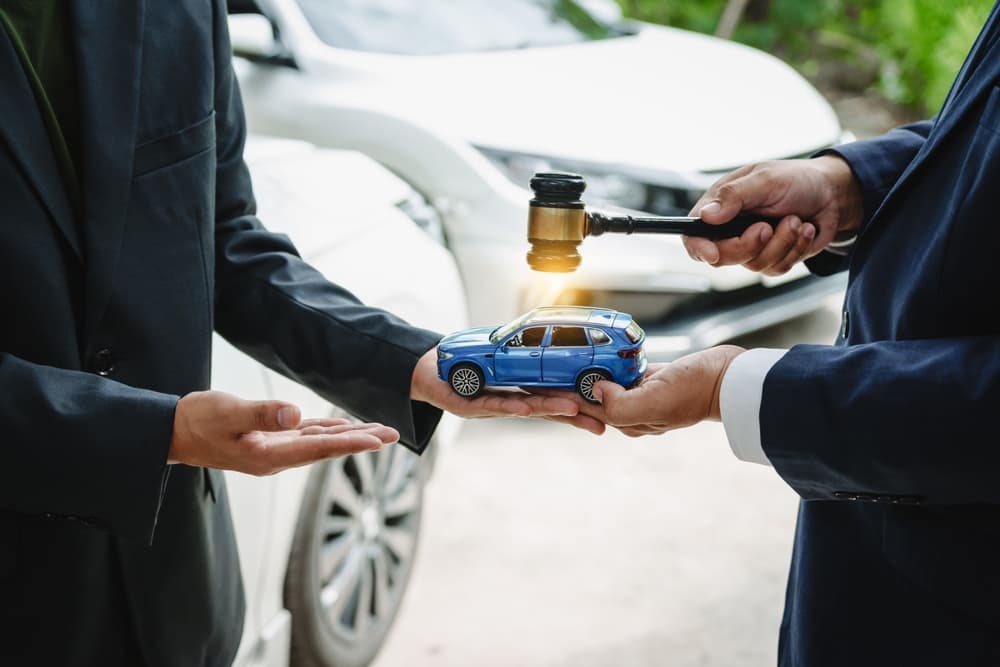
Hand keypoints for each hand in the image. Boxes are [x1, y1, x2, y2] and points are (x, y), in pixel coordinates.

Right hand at [168, 391, 397, 474]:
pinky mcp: (268, 442)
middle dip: (361, 441)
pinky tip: (341, 427)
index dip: (350, 443)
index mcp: (268, 455)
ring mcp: (273, 451)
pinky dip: (326, 432)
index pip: (319, 448)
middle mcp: (276, 457)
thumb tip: (296, 415)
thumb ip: (261, 414)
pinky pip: (305, 438)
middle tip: (393, 435)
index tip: (378, 441)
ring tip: (377, 432)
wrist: (171, 432)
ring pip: (320, 443)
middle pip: (327, 448)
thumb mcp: (228, 412)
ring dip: (348, 437)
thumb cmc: (197, 420)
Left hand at [410, 348, 604, 433]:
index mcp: (523, 393)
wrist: (431, 374)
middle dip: (575, 418)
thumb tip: (555, 346)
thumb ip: (528, 361)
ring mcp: (493, 406)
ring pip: (526, 408)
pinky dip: (510, 405)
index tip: (607, 415)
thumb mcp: (503, 363)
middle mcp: (512, 403)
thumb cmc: (468, 371)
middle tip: (600, 424)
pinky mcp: (470, 405)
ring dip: (549, 410)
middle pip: (548, 411)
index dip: (581, 409)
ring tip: (571, 411)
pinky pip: (494, 404)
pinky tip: (525, 408)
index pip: (557, 401)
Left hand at [557, 346, 744, 436]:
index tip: (535, 387)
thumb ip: (619, 404)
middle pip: (588, 398)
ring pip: (603, 382)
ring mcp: (641, 393)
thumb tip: (594, 392)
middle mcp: (631, 410)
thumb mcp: (655, 401)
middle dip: (564, 387)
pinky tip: (594, 351)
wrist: (728, 380)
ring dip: (583, 371)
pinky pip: (622, 370)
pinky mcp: (651, 377)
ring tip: (559, 359)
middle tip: (539, 370)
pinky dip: (607, 362)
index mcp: (627, 420)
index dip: (559, 400)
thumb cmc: (696, 392)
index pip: (583, 411)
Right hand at [684, 155, 862, 274]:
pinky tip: (803, 229)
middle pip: (722, 257)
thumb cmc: (797, 179)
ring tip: (794, 220)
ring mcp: (752, 246)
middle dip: (749, 245)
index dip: (699, 248)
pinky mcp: (773, 257)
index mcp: (721, 206)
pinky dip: (795, 249)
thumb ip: (734, 196)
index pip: (694, 235)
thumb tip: (706, 215)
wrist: (832, 193)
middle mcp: (731, 229)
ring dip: (781, 243)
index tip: (714, 254)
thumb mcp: (765, 180)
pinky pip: (776, 268)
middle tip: (767, 226)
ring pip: (754, 265)